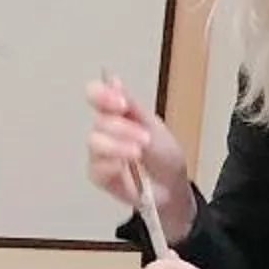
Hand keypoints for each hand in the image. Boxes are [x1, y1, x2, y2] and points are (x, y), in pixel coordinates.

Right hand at [86, 74, 194, 242]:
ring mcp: (100, 153)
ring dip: (118, 146)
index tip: (120, 103)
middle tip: (145, 138)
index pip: (96, 95)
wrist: (173, 188)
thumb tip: (112, 80)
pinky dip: (112, 165)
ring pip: (95, 142)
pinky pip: (97, 167)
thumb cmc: (164, 157)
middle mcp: (105, 130)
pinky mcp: (99, 175)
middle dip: (123, 128)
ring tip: (138, 153)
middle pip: (99, 120)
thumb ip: (131, 106)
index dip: (102, 95)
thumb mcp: (153, 126)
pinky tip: (124, 169)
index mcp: (118, 114)